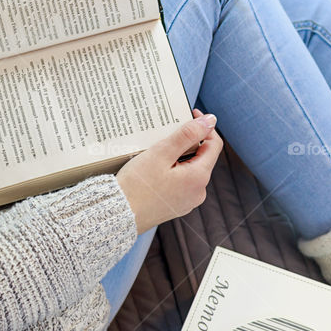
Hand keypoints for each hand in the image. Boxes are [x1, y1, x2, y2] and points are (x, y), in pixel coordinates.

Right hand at [116, 109, 222, 230]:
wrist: (116, 215)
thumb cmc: (137, 185)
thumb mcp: (162, 153)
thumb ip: (188, 135)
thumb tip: (210, 121)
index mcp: (199, 178)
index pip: (214, 145)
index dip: (204, 127)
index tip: (191, 115)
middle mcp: (198, 192)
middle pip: (202, 158)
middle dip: (189, 142)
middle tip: (168, 131)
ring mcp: (188, 201)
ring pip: (190, 170)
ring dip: (179, 156)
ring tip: (158, 149)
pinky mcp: (176, 206)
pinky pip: (180, 183)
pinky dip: (173, 171)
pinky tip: (155, 167)